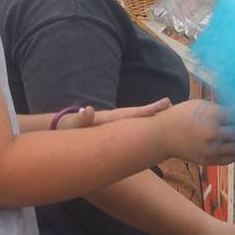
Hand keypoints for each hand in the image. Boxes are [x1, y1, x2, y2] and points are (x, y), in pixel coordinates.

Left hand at [55, 98, 171, 130]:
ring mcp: (113, 123)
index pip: (132, 113)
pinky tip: (151, 128)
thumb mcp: (74, 125)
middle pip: (137, 113)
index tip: (164, 104)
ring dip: (149, 117)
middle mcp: (114, 118)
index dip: (147, 110)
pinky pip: (129, 127)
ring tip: (167, 114)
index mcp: (109, 117)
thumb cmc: (69, 127)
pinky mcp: (111, 129)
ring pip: (135, 120)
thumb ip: (82, 118)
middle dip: (154, 109)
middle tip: (171, 105)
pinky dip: (142, 124)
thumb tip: (87, 109)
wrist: (63, 127)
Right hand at [154, 100, 234, 166]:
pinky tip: (225, 146)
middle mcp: (214, 132)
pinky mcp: (209, 160)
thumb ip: (220, 108)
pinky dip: (232, 153)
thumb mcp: (201, 105)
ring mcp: (212, 148)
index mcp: (213, 115)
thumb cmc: (182, 116)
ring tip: (232, 137)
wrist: (163, 135)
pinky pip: (231, 159)